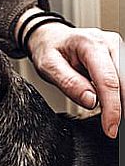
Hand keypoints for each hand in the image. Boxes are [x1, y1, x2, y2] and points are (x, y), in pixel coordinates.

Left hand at [17, 8, 122, 138]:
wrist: (50, 36)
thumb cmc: (48, 50)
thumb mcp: (47, 66)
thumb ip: (68, 83)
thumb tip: (91, 101)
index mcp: (90, 44)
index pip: (108, 81)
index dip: (112, 108)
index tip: (110, 128)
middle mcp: (109, 43)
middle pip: (124, 81)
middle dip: (121, 107)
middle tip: (111, 128)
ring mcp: (117, 48)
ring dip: (121, 100)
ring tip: (111, 119)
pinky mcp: (119, 55)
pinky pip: (124, 78)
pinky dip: (120, 93)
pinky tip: (112, 106)